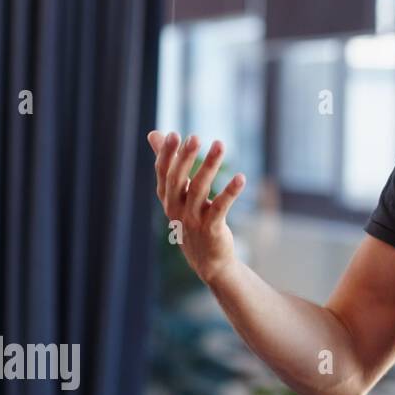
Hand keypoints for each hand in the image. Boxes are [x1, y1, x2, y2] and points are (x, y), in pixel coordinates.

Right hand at [147, 130, 245, 285]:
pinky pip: (220, 207)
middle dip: (185, 158)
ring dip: (209, 166)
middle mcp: (177, 209)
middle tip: (194, 137)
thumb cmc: (192, 220)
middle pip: (177, 180)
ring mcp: (193, 220)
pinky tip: (241, 177)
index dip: (167, 155)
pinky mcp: (212, 229)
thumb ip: (169, 163)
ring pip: (199, 189)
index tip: (173, 134)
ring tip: (220, 145)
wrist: (208, 260)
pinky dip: (230, 192)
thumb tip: (154, 134)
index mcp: (168, 199)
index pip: (163, 173)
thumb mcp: (178, 193)